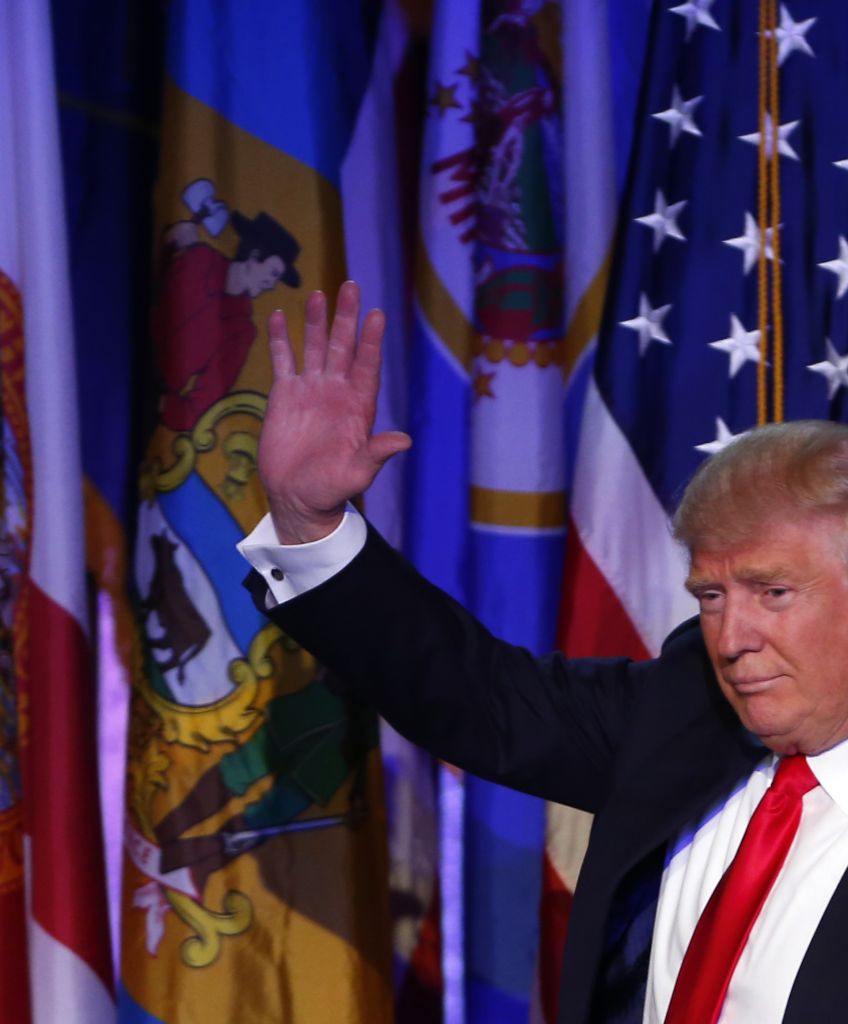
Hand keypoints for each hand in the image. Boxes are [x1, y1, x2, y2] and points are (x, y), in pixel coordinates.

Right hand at [258, 281, 411, 543]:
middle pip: (342, 347)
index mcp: (357, 406)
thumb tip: (405, 441)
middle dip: (346, 317)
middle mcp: (336, 392)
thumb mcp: (358, 474)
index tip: (377, 314)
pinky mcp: (284, 396)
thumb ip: (377, 454)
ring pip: (314, 347)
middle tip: (351, 286)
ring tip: (318, 293)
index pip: (367, 365)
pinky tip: (276, 316)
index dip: (371, 341)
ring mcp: (310, 391)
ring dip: (316, 321)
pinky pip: (283, 361)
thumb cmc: (331, 489)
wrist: (297, 498)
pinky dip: (280, 340)